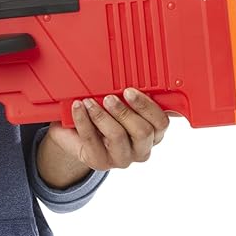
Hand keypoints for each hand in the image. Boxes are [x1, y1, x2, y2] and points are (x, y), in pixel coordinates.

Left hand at [47, 88, 170, 172]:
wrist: (74, 134)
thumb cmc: (101, 115)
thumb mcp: (118, 102)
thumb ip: (128, 95)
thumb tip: (129, 74)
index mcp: (153, 132)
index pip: (161, 122)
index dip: (147, 106)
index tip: (129, 90)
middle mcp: (141, 148)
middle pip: (143, 132)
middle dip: (124, 111)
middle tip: (108, 97)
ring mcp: (121, 158)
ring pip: (117, 136)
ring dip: (102, 115)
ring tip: (89, 101)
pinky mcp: (99, 161)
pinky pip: (92, 140)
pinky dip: (83, 120)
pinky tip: (78, 107)